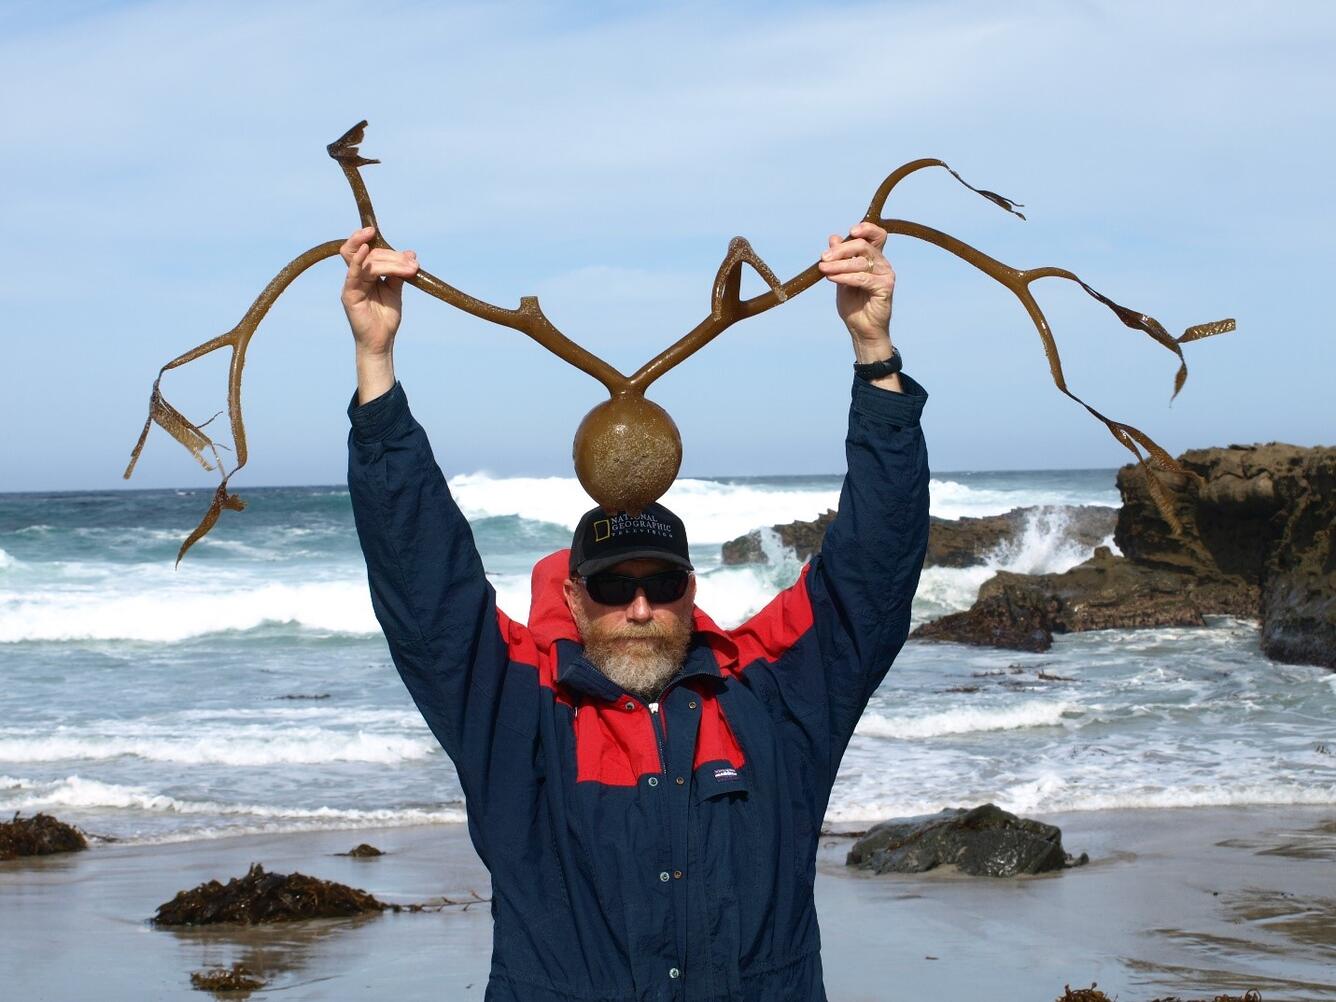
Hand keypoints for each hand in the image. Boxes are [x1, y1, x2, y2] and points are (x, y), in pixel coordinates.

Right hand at [339, 226, 419, 356]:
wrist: (382, 341)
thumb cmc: (386, 317)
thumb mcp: (395, 290)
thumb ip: (399, 273)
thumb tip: (410, 253)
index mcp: (365, 273)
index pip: (364, 249)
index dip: (367, 237)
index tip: (375, 230)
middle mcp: (356, 276)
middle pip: (368, 253)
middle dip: (391, 254)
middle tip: (412, 263)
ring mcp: (352, 285)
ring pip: (366, 261)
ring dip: (389, 260)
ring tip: (409, 267)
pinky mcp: (350, 295)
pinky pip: (353, 274)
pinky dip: (359, 261)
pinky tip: (366, 249)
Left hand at [818, 221, 895, 356]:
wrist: (861, 330)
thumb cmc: (853, 304)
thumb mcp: (841, 277)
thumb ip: (839, 259)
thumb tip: (833, 237)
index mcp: (874, 258)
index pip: (877, 235)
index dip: (867, 229)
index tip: (851, 231)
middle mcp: (882, 264)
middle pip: (864, 245)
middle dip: (841, 250)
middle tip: (823, 257)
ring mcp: (886, 275)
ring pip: (861, 262)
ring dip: (839, 264)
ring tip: (823, 268)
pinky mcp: (885, 287)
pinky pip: (862, 278)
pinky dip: (845, 277)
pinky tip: (831, 278)